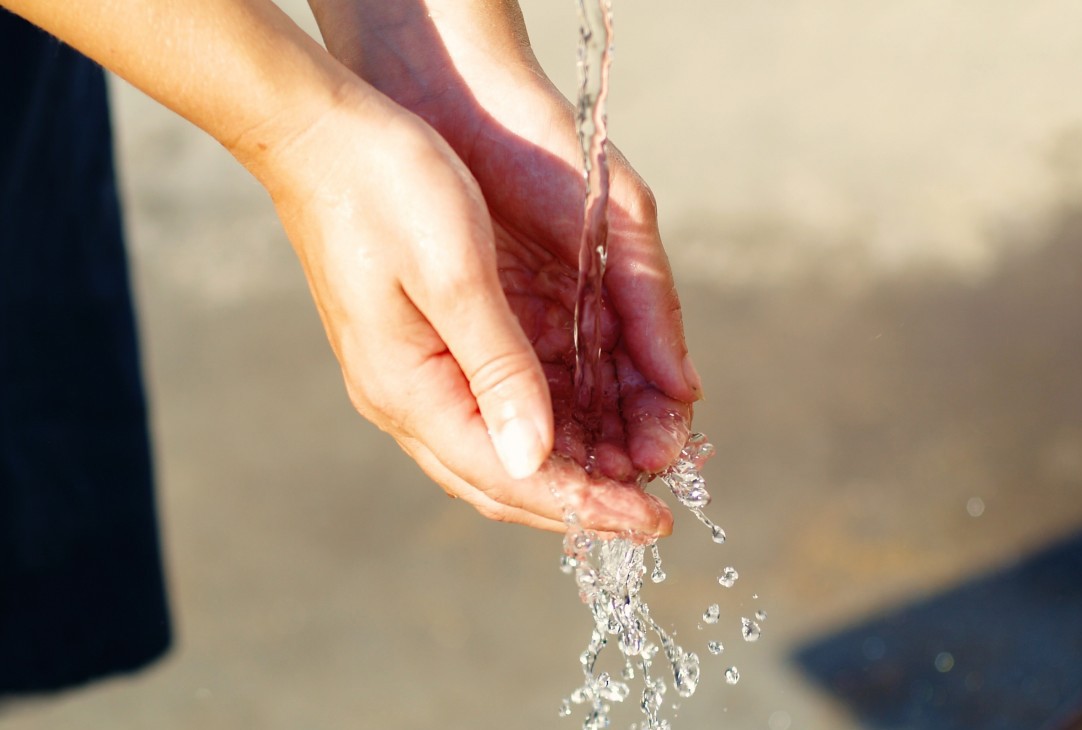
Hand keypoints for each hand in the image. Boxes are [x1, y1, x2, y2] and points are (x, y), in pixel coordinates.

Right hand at [304, 0, 702, 532]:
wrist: (319, 132)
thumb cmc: (386, 187)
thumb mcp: (455, 274)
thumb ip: (498, 369)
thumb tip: (534, 458)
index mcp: (409, 388)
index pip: (509, 476)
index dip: (584, 505)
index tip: (650, 523)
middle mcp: (404, 397)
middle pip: (502, 480)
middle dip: (579, 502)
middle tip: (649, 515)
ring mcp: (407, 375)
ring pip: (496, 451)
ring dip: (566, 469)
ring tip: (631, 473)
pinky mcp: (420, 348)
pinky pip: (487, 411)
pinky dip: (543, 427)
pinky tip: (585, 424)